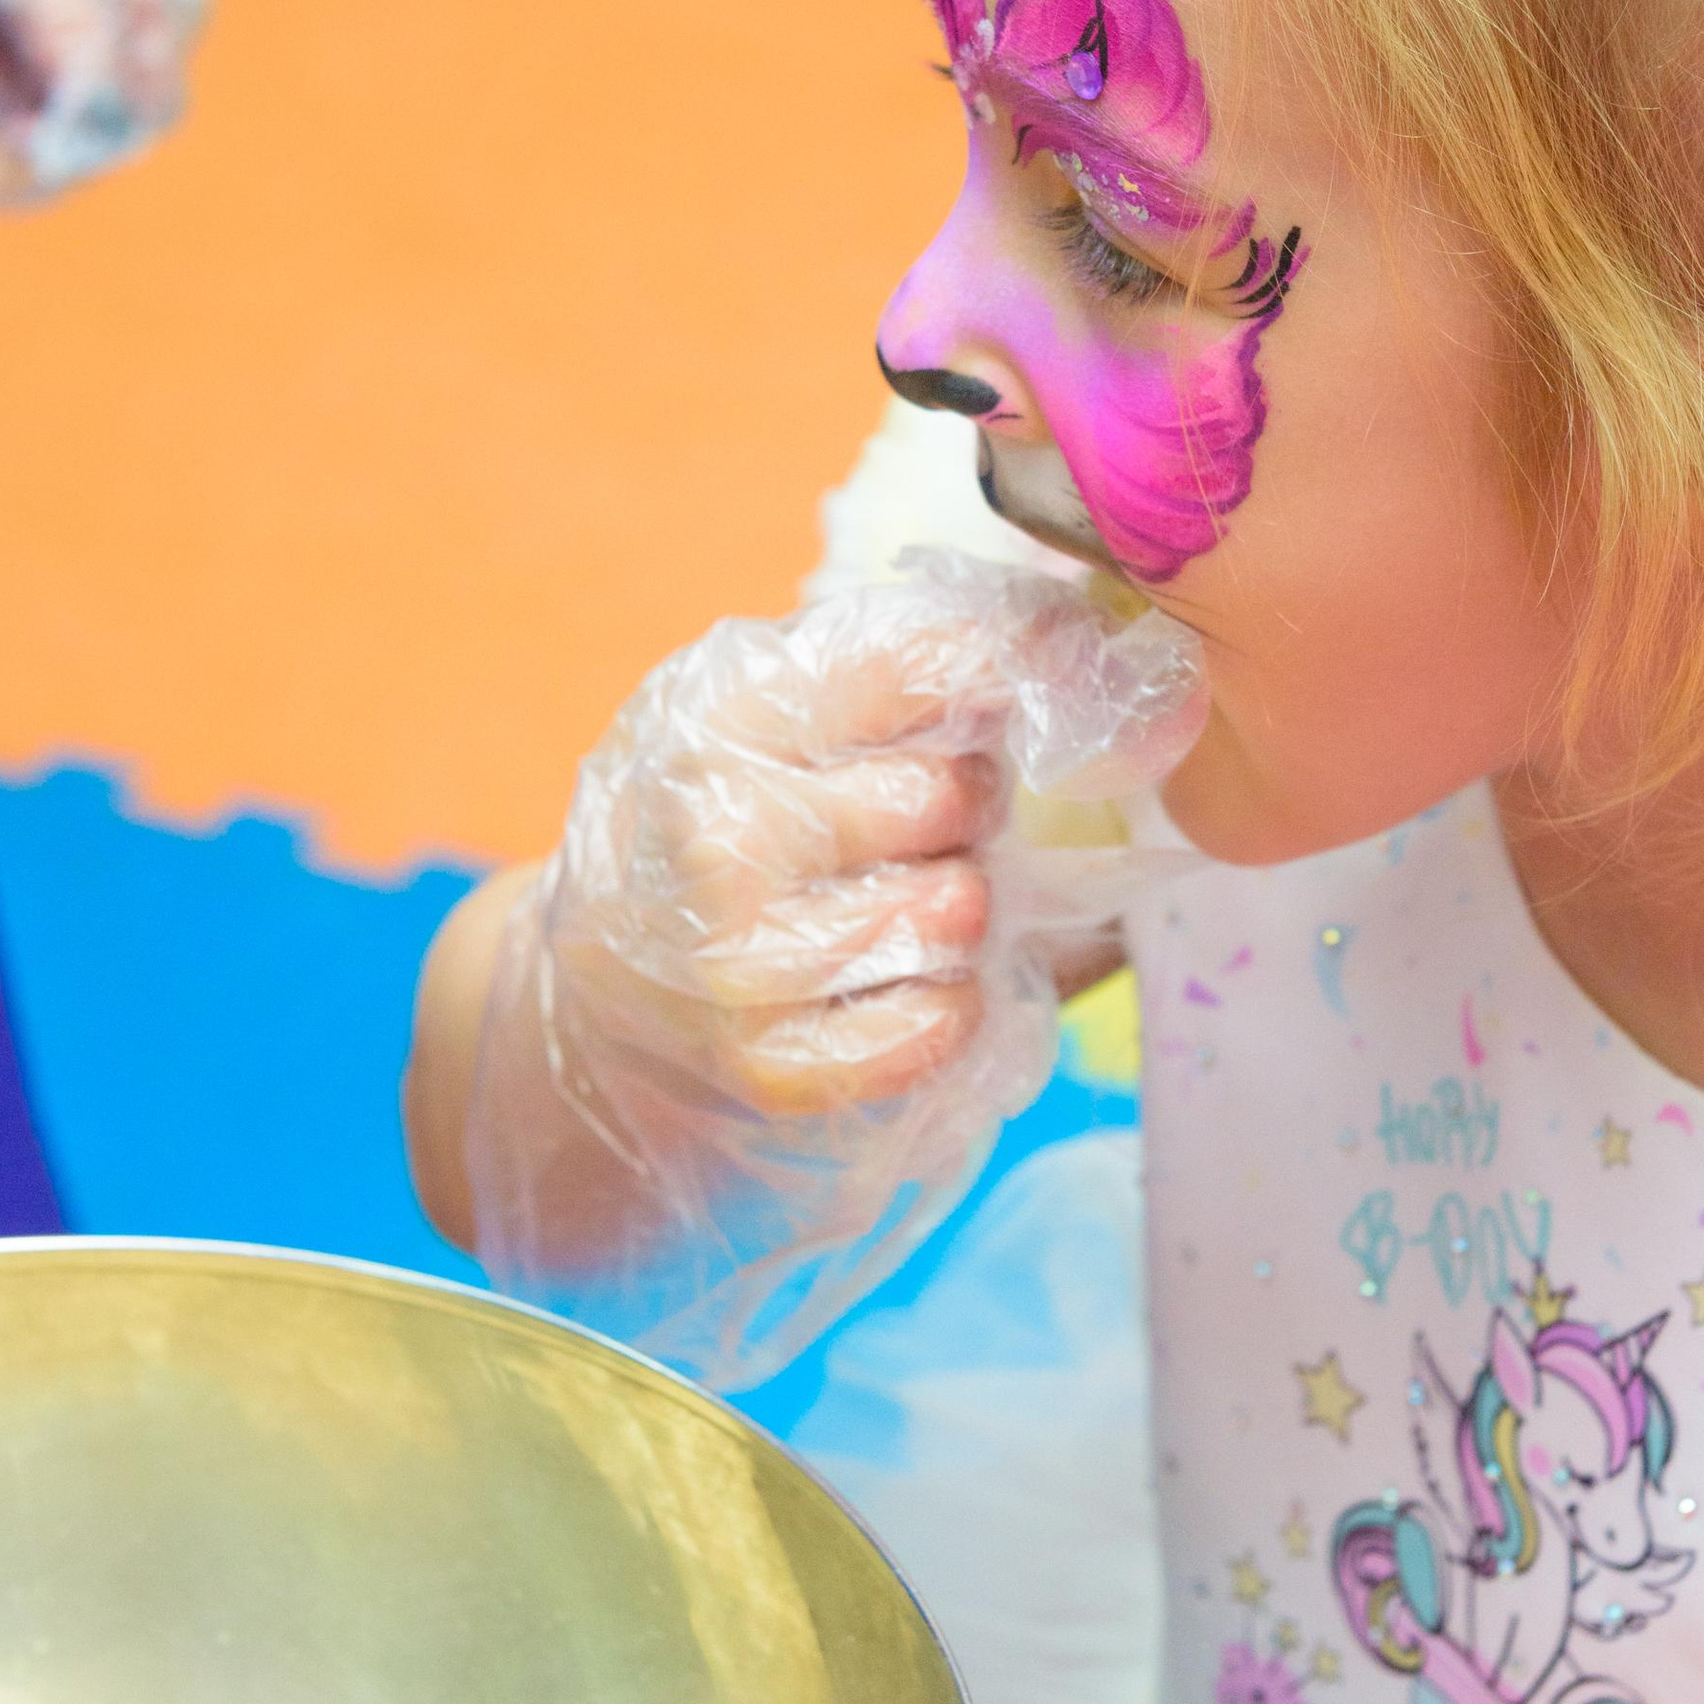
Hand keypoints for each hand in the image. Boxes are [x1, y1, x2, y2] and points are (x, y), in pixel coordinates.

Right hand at [460, 552, 1203, 1380]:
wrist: (608, 1004)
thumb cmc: (732, 837)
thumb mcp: (778, 721)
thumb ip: (908, 669)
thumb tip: (1096, 638)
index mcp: (721, 711)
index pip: (921, 660)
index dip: (1003, 676)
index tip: (1023, 693)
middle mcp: (718, 826)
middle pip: (953, 794)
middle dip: (965, 814)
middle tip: (919, 832)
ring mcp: (739, 955)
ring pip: (960, 910)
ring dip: (960, 916)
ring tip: (895, 909)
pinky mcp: (773, 1066)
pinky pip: (942, 1020)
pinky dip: (947, 1009)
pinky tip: (897, 987)